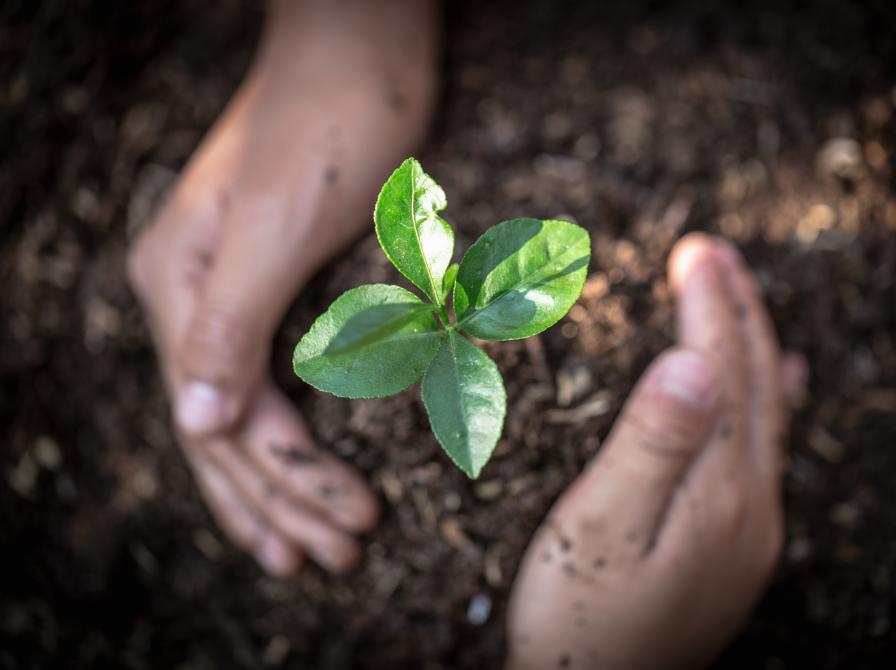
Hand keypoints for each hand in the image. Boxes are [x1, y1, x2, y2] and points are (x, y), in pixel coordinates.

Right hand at [127, 0, 438, 575]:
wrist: (363, 56)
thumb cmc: (332, 125)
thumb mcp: (278, 224)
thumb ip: (229, 324)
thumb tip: (194, 427)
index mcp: (180, 289)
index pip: (226, 420)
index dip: (287, 484)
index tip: (350, 529)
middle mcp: (192, 300)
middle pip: (226, 434)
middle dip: (283, 503)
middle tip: (338, 561)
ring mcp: (228, 295)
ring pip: (244, 417)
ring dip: (282, 488)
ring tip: (318, 546)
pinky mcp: (272, 288)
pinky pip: (269, 382)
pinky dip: (291, 437)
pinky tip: (304, 472)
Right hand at [507, 234, 806, 668]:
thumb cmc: (580, 617)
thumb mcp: (603, 528)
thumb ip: (652, 444)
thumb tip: (694, 361)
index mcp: (719, 490)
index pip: (723, 373)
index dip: (710, 308)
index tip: (695, 250)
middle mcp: (750, 505)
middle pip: (755, 386)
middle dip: (736, 312)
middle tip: (712, 252)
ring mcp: (748, 528)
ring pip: (765, 415)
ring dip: (753, 348)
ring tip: (742, 298)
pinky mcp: (732, 545)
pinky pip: (764, 449)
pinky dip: (767, 402)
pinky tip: (774, 389)